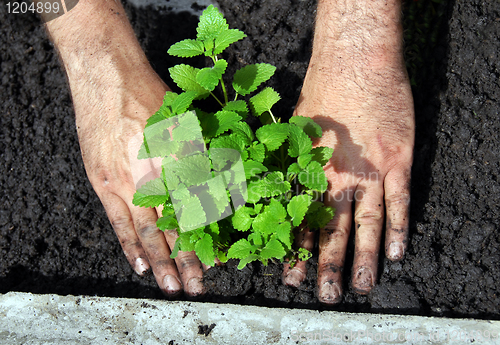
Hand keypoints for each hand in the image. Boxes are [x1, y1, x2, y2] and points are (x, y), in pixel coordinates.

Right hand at [45, 0, 204, 295]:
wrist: (108, 75)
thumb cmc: (153, 94)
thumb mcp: (189, 120)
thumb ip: (204, 154)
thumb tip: (224, 184)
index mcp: (178, 159)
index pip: (198, 209)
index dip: (208, 236)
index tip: (219, 258)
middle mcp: (152, 175)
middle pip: (174, 226)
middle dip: (187, 259)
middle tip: (198, 286)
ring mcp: (125, 181)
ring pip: (146, 230)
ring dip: (161, 261)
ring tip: (172, 287)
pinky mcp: (103, 180)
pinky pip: (118, 221)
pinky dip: (130, 245)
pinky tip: (141, 265)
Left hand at [283, 0, 413, 302]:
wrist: (355, 62)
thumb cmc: (320, 90)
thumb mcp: (292, 126)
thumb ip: (286, 159)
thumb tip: (269, 184)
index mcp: (312, 171)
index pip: (302, 220)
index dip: (296, 250)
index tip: (290, 276)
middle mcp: (339, 178)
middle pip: (333, 230)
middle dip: (327, 265)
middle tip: (325, 295)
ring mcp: (371, 172)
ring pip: (367, 224)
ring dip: (364, 258)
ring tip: (361, 287)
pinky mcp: (398, 161)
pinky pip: (400, 202)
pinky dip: (399, 228)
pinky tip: (396, 254)